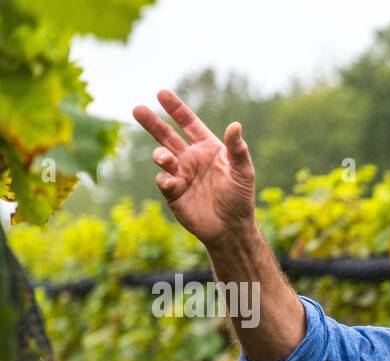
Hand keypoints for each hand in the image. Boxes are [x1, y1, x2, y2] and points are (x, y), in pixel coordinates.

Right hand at [131, 89, 255, 245]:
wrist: (231, 229)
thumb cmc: (241, 199)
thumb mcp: (243, 172)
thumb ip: (237, 150)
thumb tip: (235, 125)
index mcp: (208, 148)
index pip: (189, 123)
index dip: (176, 109)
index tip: (161, 93)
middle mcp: (191, 158)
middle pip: (166, 135)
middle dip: (152, 122)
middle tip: (137, 109)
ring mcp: (180, 174)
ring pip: (161, 156)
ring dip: (160, 155)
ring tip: (165, 158)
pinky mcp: (173, 193)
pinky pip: (163, 180)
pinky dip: (166, 179)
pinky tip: (174, 182)